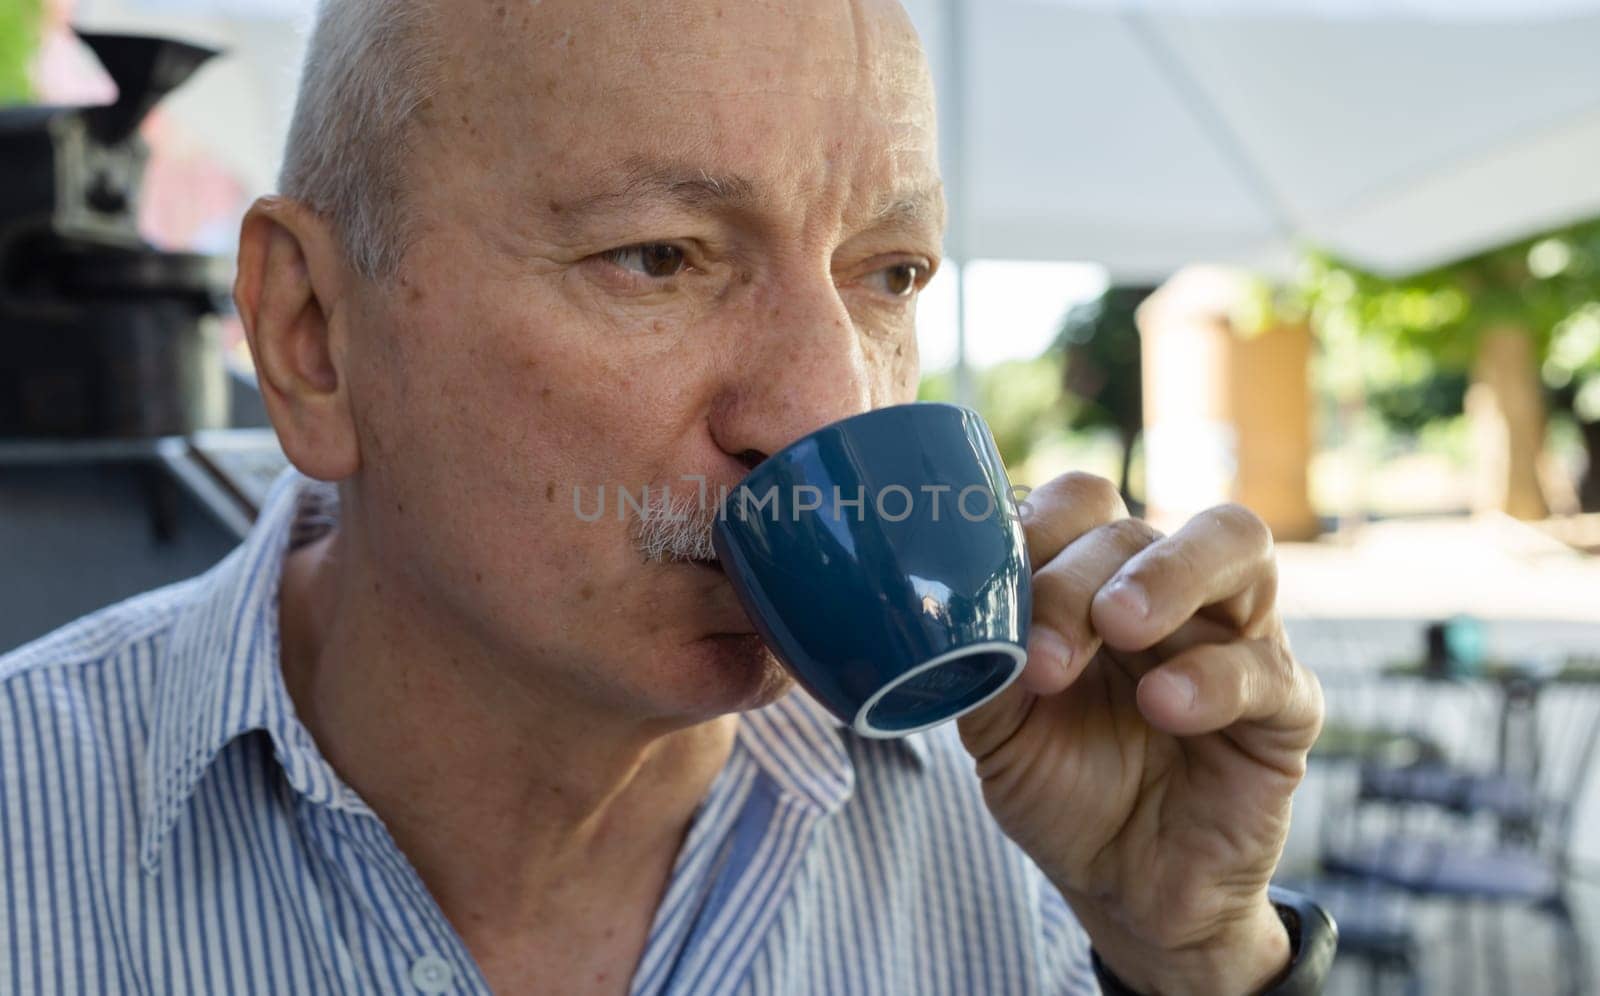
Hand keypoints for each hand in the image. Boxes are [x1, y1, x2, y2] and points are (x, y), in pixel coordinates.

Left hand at [958, 474, 1322, 994]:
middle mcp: (1169, 589)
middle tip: (1044, 651)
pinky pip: (1268, 667)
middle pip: (1137, 526)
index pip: (1079, 504)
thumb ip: (980, 660)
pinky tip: (1165, 706)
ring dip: (1167, 574)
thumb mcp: (997, 728)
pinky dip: (1214, 677)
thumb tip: (945, 606)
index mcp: (1095, 580)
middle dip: (1076, 577)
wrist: (1124, 890)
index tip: (991, 588)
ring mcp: (1234, 636)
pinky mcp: (1285, 707)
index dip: (1037, 526)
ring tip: (1118, 625)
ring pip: (1235, 544)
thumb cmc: (1064, 789)